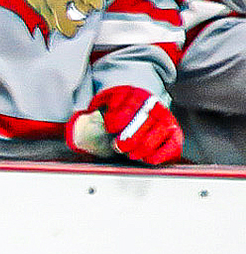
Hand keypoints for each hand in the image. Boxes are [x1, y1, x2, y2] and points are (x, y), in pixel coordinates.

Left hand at [68, 85, 182, 164]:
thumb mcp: (102, 108)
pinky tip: (148, 159)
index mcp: (133, 94)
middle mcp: (152, 106)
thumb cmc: (114, 114)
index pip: (130, 102)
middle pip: (146, 118)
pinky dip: (162, 153)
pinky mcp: (174, 135)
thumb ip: (91, 114)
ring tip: (131, 154)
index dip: (121, 115)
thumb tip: (79, 120)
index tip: (111, 126)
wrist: (136, 113)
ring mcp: (165, 119)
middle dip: (132, 134)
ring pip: (161, 130)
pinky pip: (173, 144)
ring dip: (145, 144)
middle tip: (119, 145)